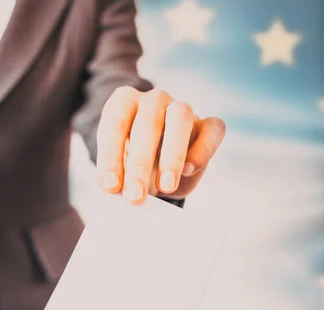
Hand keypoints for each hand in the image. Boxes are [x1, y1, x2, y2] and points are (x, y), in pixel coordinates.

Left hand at [96, 87, 225, 203]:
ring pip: (181, 118)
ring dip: (173, 155)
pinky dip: (203, 150)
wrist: (157, 167)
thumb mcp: (120, 170)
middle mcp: (153, 100)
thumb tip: (118, 189)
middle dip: (140, 164)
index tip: (110, 186)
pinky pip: (213, 129)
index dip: (111, 156)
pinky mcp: (207, 124)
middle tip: (135, 196)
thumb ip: (118, 176)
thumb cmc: (133, 164)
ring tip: (165, 187)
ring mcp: (181, 108)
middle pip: (148, 124)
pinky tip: (189, 170)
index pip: (114, 124)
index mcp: (124, 102)